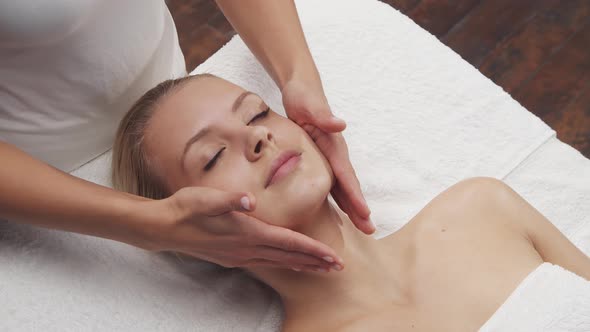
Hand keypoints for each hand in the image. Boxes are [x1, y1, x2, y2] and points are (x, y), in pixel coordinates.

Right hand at [136, 186, 342, 271]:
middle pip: (289, 257)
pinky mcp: (232, 257)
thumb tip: (249, 199)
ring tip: (321, 269)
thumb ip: (230, 199)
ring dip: (302, 265)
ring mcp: (239, 256)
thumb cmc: (187, 208)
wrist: (164, 228)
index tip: (333, 257)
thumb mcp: (207, 198)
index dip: (313, 251)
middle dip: (315, 263)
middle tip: (339, 268)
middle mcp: (246, 249)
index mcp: (247, 233)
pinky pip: (266, 263)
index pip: (288, 243)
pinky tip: (288, 264)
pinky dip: (284, 264)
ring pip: (279, 263)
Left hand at [281, 79, 373, 233]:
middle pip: (350, 185)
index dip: (355, 195)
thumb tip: (340, 124)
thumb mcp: (310, 104)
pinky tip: (341, 211)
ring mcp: (331, 157)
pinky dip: (340, 198)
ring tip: (363, 226)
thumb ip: (324, 115)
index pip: (346, 174)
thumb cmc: (304, 97)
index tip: (364, 213)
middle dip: (360, 208)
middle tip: (370, 230)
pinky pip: (332, 182)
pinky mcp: (323, 158)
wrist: (302, 88)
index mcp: (334, 145)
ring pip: (344, 187)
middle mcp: (336, 153)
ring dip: (353, 206)